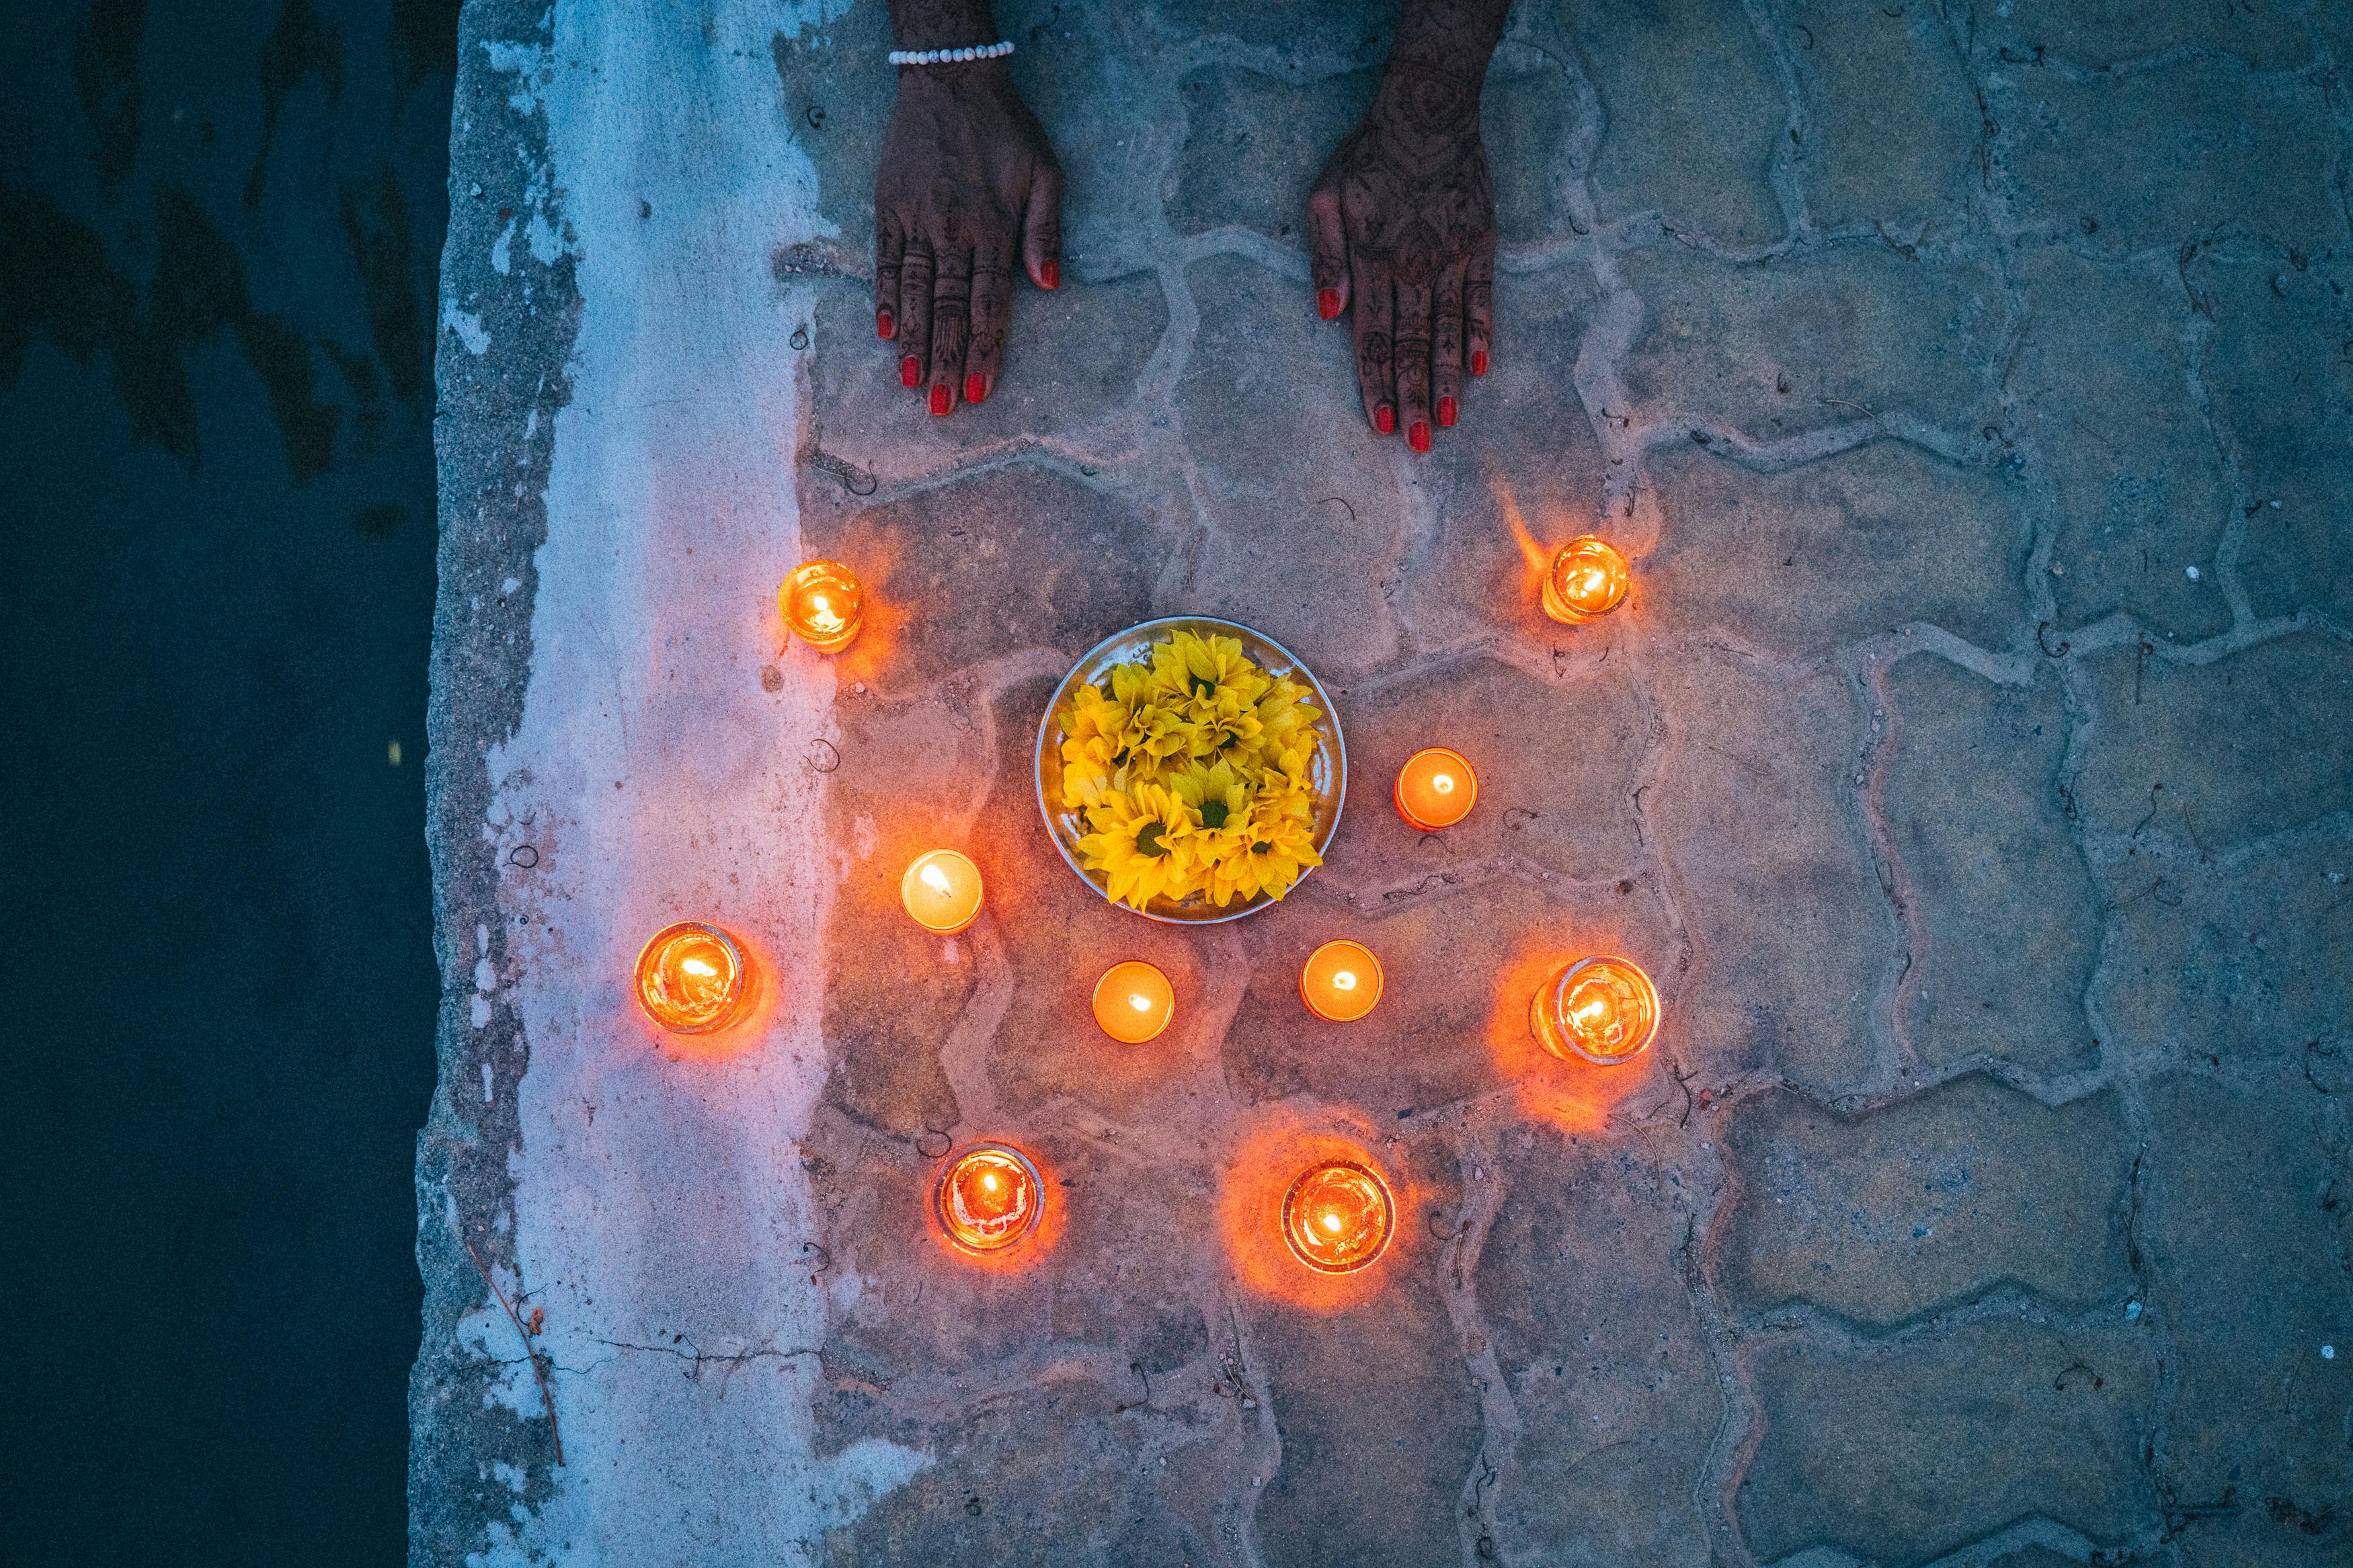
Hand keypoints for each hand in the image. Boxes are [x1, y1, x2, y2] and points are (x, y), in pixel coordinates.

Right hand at [874, 61, 1061, 415]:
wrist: (950, 79)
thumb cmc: (1005, 129)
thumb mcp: (1045, 173)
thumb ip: (1046, 231)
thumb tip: (1050, 285)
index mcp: (991, 230)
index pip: (989, 306)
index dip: (985, 352)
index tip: (981, 392)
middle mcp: (951, 232)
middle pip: (950, 311)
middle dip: (948, 363)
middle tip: (943, 408)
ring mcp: (916, 223)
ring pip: (915, 295)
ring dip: (914, 343)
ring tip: (912, 385)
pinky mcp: (889, 209)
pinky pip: (886, 263)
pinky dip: (886, 300)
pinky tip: (887, 334)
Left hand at [1308, 7, 1502, 449]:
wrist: (1429, 115)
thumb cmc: (1367, 159)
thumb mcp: (1325, 200)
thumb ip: (1325, 259)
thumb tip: (1328, 314)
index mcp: (1373, 264)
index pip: (1373, 340)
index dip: (1376, 385)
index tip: (1379, 425)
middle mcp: (1413, 270)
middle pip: (1412, 348)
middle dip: (1412, 399)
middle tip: (1416, 444)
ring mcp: (1451, 261)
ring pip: (1448, 332)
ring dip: (1448, 380)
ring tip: (1446, 422)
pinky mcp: (1479, 247)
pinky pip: (1481, 300)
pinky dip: (1480, 335)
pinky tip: (1481, 369)